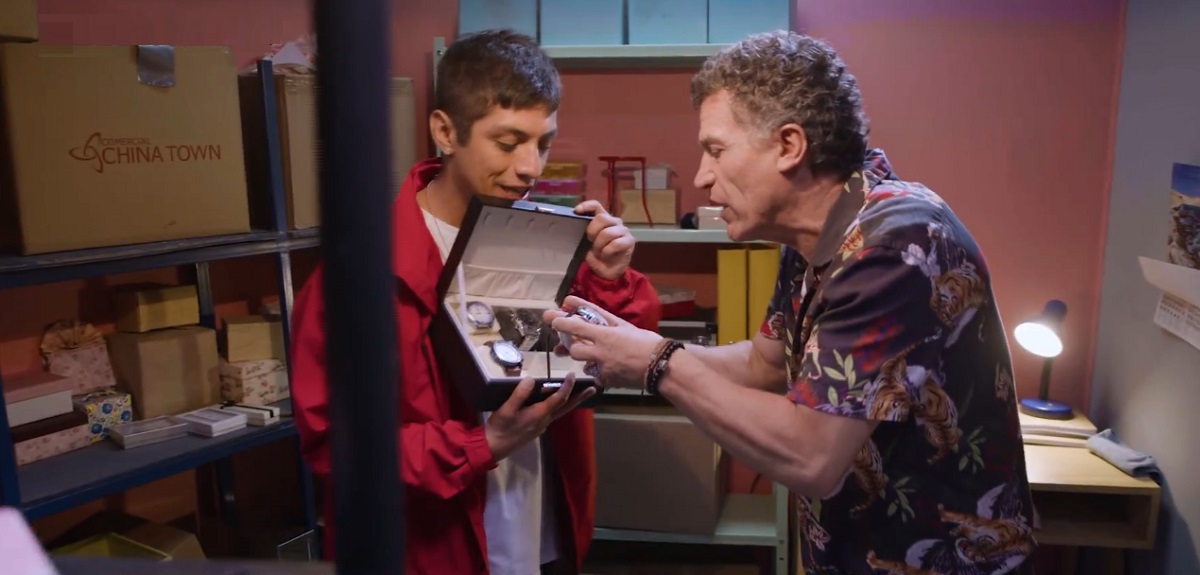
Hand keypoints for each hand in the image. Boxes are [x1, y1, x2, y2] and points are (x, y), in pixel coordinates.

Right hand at [484, 372, 595, 460]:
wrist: (493, 447)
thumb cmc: (500, 428)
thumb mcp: (506, 409)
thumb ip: (519, 394)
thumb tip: (531, 379)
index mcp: (539, 414)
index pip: (558, 398)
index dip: (567, 386)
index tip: (573, 375)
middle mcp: (544, 421)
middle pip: (566, 407)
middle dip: (580, 397)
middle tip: (594, 388)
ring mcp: (541, 426)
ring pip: (560, 411)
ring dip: (571, 401)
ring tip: (580, 393)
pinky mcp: (536, 429)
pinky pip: (552, 415)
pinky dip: (560, 406)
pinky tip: (557, 402)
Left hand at [543, 296, 663, 388]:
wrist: (661, 366)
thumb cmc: (644, 341)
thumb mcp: (622, 324)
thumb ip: (598, 314)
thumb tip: (572, 301)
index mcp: (605, 335)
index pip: (575, 327)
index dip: (560, 322)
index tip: (551, 319)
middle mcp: (600, 353)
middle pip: (574, 350)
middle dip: (572, 346)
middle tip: (575, 341)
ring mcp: (603, 369)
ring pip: (584, 364)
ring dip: (586, 358)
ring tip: (597, 354)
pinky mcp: (607, 381)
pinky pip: (596, 375)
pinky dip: (599, 370)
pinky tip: (609, 366)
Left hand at [574, 200, 633, 280]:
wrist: (608, 271)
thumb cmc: (596, 255)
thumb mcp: (586, 243)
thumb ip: (584, 232)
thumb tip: (576, 224)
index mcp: (603, 219)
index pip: (596, 206)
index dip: (587, 206)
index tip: (577, 211)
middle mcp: (614, 221)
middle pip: (602, 218)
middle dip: (592, 231)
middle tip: (590, 241)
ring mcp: (623, 230)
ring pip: (608, 232)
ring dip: (599, 245)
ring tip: (598, 252)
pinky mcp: (630, 241)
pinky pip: (616, 243)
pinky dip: (607, 252)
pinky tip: (606, 256)